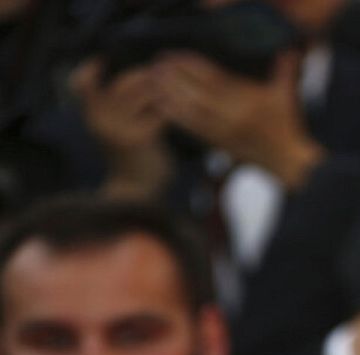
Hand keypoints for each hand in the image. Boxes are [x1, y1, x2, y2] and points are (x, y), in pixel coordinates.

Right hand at [71, 59, 172, 197]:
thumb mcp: (118, 128)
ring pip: (144, 94)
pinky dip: (172, 111)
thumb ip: (120, 106)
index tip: (103, 62)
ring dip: (163, 93)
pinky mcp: (139, 139)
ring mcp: (119, 129)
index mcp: (92, 116)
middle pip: (123, 83)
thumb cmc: (133, 156)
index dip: (89, 70)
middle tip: (163, 82)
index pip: (82, 85)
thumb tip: (143, 75)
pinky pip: (160, 113)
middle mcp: (100, 120)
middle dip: (146, 77)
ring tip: (175, 98)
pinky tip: (180, 114)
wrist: (136, 190)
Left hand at [154, 50, 324, 187]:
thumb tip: (291, 50)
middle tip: (156, 65)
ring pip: (191, 111)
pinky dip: (175, 116)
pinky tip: (162, 106)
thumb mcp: (287, 96)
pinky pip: (193, 128)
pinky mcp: (218, 143)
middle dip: (174, 78)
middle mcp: (232, 116)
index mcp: (247, 101)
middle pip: (197, 93)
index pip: (214, 79)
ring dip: (169, 96)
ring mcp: (223, 131)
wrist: (287, 162)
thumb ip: (286, 71)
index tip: (175, 55)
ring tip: (153, 82)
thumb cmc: (288, 126)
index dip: (192, 66)